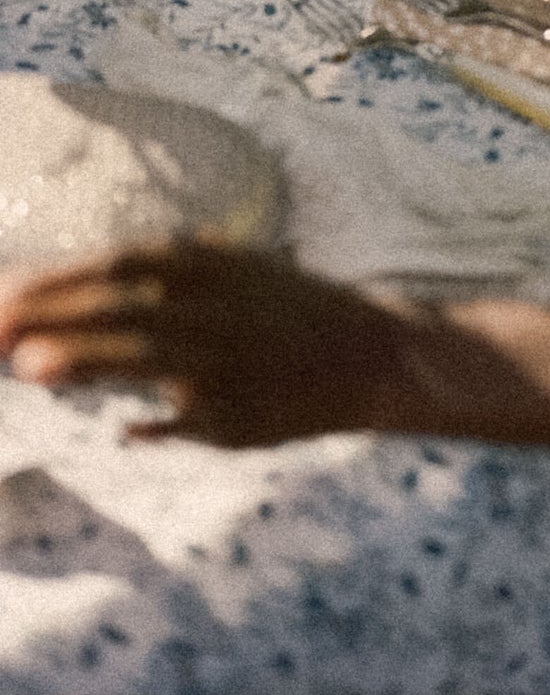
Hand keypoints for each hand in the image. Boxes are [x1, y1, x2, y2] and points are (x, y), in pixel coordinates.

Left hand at [0, 242, 408, 447]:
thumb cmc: (287, 307)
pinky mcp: (234, 416)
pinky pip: (177, 419)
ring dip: (81, 360)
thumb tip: (84, 285)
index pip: (120, 264)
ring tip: (28, 367)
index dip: (59, 278)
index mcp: (215, 264)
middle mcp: (216, 307)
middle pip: (119, 309)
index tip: (7, 293)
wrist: (369, 352)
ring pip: (141, 358)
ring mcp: (225, 362)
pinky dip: (147, 423)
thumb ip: (171, 272)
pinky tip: (121, 429)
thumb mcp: (238, 267)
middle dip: (51, 319)